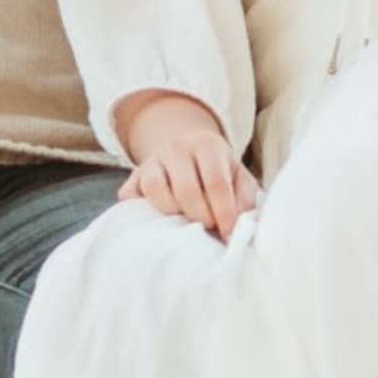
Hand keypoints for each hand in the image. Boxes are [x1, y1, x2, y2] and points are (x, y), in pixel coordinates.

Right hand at [117, 91, 251, 235]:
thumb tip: (238, 229)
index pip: (215, 182)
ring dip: (174, 214)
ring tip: (186, 220)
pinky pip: (132, 199)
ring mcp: (151, 161)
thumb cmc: (218, 172)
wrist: (186, 154)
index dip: (224, 213)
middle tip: (209, 227)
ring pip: (156, 189)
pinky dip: (144, 214)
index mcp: (207, 144)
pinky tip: (162, 220)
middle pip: (186, 189)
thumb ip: (245, 200)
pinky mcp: (133, 179)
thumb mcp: (239, 178)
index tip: (228, 233)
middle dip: (201, 217)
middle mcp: (176, 146)